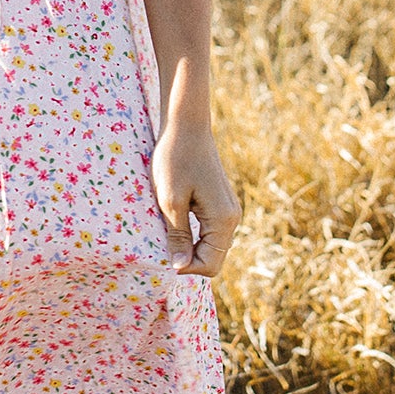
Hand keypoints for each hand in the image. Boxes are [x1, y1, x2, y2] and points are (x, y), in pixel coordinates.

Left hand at [151, 115, 240, 278]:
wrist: (186, 126)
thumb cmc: (174, 160)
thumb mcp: (170, 201)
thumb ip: (178, 236)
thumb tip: (180, 268)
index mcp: (223, 220)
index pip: (210, 265)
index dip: (186, 268)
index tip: (164, 252)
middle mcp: (232, 218)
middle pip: (213, 258)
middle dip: (189, 259)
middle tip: (162, 243)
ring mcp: (228, 210)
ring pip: (211, 246)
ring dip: (189, 247)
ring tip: (166, 231)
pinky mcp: (220, 203)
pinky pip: (209, 232)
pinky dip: (192, 236)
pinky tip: (174, 223)